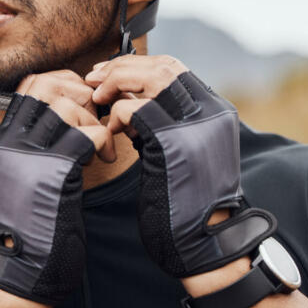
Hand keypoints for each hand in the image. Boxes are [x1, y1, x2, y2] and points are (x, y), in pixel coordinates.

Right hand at [0, 71, 112, 304]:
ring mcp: (30, 156)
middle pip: (46, 85)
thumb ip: (40, 144)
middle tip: (95, 119)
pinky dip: (102, 141)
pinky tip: (103, 157)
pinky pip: (86, 135)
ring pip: (67, 106)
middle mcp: (13, 143)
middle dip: (81, 94)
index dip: (63, 82)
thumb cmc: (34, 226)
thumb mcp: (27, 175)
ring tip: (101, 144)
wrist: (22, 269)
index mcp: (6, 140)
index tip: (83, 102)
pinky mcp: (53, 174)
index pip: (30, 84)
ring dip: (94, 120)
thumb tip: (69, 115)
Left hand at [85, 56, 275, 276]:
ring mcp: (196, 127)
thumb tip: (127, 98)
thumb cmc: (185, 202)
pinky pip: (136, 110)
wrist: (204, 243)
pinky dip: (117, 115)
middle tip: (93, 80)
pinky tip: (112, 132)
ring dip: (118, 85)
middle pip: (163, 67)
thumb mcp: (180, 152)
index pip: (173, 68)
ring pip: (152, 79)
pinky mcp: (175, 144)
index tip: (107, 73)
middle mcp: (211, 113)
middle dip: (122, 69)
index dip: (137, 65)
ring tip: (99, 100)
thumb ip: (162, 122)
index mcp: (215, 112)